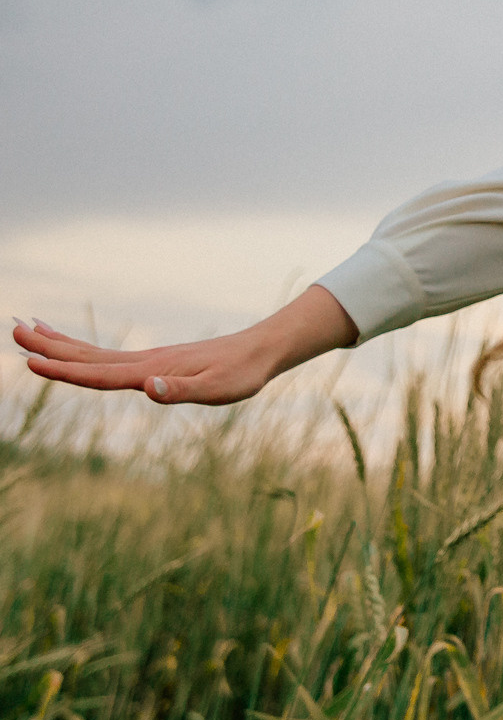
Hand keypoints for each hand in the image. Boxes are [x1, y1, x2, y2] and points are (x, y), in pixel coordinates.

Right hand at [13, 284, 358, 404]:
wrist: (261, 350)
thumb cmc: (242, 374)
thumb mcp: (219, 389)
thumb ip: (183, 392)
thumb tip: (149, 389)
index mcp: (151, 370)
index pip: (98, 373)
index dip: (64, 370)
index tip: (30, 362)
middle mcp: (144, 362)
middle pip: (86, 354)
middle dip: (49, 346)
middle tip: (13, 328)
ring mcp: (148, 360)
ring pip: (94, 352)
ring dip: (60, 343)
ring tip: (28, 328)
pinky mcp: (156, 362)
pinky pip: (110, 356)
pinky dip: (86, 350)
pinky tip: (79, 350)